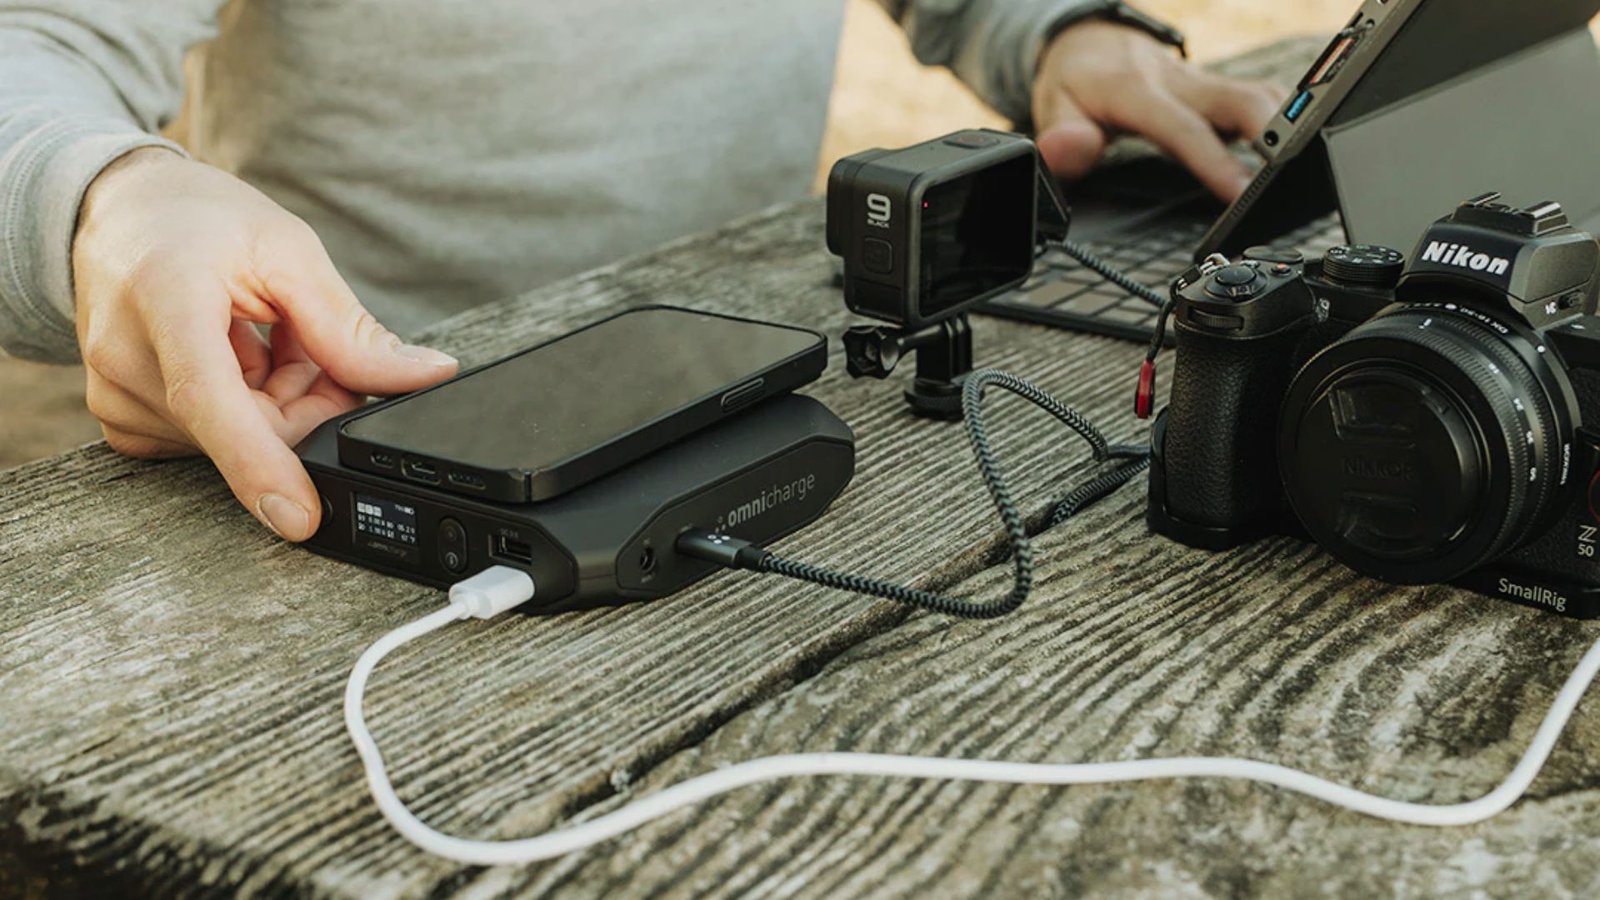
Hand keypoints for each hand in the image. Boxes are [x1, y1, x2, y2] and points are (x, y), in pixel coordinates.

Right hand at [72, 148, 458, 540]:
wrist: (121, 209)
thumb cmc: (198, 219)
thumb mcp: (288, 252)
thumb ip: (351, 328)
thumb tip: (426, 376)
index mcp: (164, 299)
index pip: (209, 398)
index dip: (258, 463)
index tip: (299, 517)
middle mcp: (128, 358)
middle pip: (252, 426)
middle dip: (312, 399)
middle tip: (313, 343)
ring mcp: (120, 397)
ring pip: (244, 438)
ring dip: (283, 400)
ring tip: (267, 336)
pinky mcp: (126, 421)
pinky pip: (216, 441)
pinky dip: (252, 408)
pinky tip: (245, 359)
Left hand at [1030, 20, 1286, 201]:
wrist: (1089, 43)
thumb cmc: (1076, 83)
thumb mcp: (1052, 108)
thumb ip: (1060, 136)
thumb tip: (1070, 150)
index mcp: (1138, 90)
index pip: (1183, 127)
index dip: (1214, 160)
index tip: (1240, 193)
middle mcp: (1180, 82)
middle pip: (1244, 99)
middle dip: (1277, 134)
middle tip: (1293, 179)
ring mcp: (1205, 83)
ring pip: (1263, 95)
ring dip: (1289, 127)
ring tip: (1304, 172)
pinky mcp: (1219, 88)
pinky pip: (1262, 99)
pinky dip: (1283, 123)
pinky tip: (1294, 152)